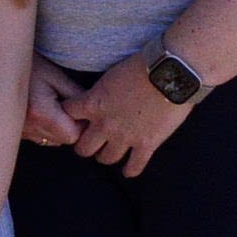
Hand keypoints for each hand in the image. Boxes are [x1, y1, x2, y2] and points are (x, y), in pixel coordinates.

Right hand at [23, 57, 87, 147]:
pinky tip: (41, 110)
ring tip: (53, 106)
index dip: (81, 124)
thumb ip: (76, 97)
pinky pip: (39, 138)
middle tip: (68, 105)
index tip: (80, 108)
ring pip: (52, 142)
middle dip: (71, 127)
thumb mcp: (56, 76)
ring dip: (58, 129)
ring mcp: (20, 132)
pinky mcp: (16, 132)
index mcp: (40, 113)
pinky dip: (45, 128)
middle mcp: (28, 127)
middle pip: (63, 141)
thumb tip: (93, 112)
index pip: (73, 135)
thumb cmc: (29, 65)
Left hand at [63, 59, 196, 178]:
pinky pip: (134, 166)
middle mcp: (105, 124)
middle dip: (85, 146)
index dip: (68, 118)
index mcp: (93, 102)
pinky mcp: (146, 144)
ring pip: (106, 159)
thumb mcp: (111, 75)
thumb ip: (100, 92)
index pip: (67, 115)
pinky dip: (130, 170)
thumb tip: (97, 96)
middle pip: (83, 148)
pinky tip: (128, 170)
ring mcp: (125, 137)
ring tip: (109, 154)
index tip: (73, 119)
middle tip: (91, 143)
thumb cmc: (142, 65)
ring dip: (106, 156)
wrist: (170, 72)